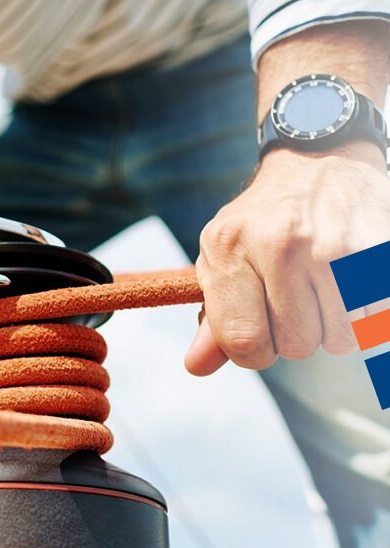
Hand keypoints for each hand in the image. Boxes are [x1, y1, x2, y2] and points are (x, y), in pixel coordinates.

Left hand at [185, 143, 389, 374]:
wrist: (321, 161)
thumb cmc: (263, 220)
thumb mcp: (223, 256)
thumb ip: (214, 316)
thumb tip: (196, 367)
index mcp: (231, 247)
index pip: (243, 340)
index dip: (252, 352)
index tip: (260, 335)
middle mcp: (283, 246)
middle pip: (296, 346)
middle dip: (295, 334)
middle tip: (296, 299)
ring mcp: (336, 247)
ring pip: (342, 339)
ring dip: (335, 327)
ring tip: (325, 289)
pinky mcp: (380, 250)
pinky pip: (378, 321)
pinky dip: (368, 313)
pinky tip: (354, 284)